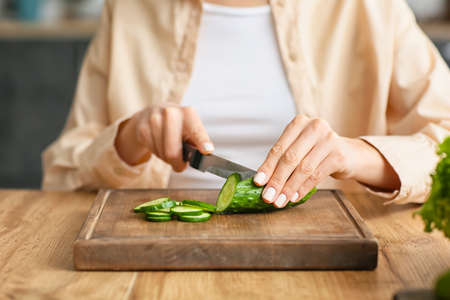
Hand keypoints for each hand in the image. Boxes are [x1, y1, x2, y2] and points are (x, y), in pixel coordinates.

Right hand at [115, 105, 213, 170]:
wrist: (152, 112)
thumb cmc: (178, 125)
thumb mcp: (191, 128)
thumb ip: (197, 142)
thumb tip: (202, 155)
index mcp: (188, 113)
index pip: (196, 130)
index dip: (202, 141)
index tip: (207, 151)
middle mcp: (170, 113)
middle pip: (173, 151)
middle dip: (178, 163)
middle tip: (181, 165)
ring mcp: (154, 119)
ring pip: (162, 154)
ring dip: (167, 159)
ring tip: (170, 150)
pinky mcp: (142, 128)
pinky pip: (152, 151)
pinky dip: (158, 154)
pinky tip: (160, 145)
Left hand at [253, 115, 399, 207]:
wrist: (349, 154)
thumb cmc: (317, 151)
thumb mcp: (299, 149)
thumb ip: (282, 160)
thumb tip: (263, 181)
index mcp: (299, 123)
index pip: (279, 148)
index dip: (267, 167)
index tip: (258, 182)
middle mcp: (314, 127)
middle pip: (290, 158)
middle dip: (277, 180)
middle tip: (268, 196)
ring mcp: (329, 140)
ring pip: (303, 168)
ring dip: (289, 187)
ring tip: (280, 200)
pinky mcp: (339, 155)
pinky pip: (317, 175)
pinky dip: (304, 188)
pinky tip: (295, 196)